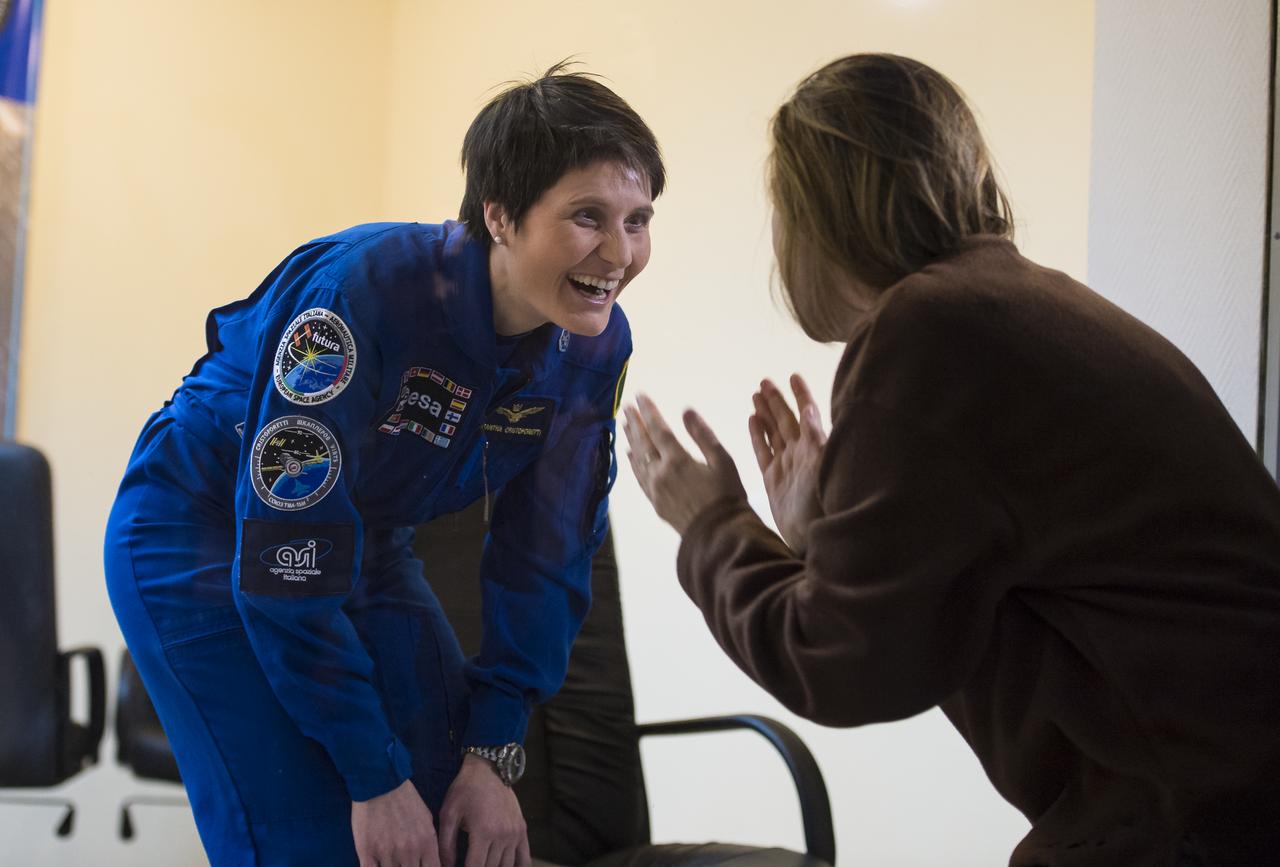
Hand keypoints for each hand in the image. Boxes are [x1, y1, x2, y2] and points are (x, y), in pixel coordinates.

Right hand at [351, 778, 440, 866]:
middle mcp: (409, 851)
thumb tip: (434, 862)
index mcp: (426, 842)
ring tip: (391, 859)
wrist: (381, 783)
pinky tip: (376, 865)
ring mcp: (387, 853)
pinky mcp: (367, 852)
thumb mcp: (426, 819)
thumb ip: (430, 843)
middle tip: (404, 863)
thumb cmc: (405, 799)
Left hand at [438, 754, 529, 866]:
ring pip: (506, 866)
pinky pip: (525, 858)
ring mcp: (514, 833)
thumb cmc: (465, 790)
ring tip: (483, 863)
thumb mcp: (449, 814)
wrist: (488, 769)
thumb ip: (446, 844)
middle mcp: (502, 835)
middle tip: (471, 863)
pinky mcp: (522, 830)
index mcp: (483, 832)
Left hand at [623, 393, 747, 534]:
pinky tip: (630, 455)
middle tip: (627, 407)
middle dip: (635, 423)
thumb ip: (702, 435)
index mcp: (677, 460)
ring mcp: (655, 489)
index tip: (640, 396)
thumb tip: (686, 411)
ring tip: (625, 425)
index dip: (648, 411)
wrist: (720, 534)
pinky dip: (633, 463)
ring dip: (631, 440)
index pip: (658, 429)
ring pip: (638, 460)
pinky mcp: (655, 503)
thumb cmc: (727, 495)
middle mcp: (660, 473)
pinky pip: (639, 478)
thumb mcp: (723, 461)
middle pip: (643, 443)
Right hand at [749, 374, 827, 555]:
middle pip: (786, 420)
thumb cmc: (825, 507)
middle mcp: (800, 454)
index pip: (807, 414)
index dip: (801, 395)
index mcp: (814, 448)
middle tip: (764, 382)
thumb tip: (809, 409)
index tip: (793, 376)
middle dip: (777, 400)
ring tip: (756, 394)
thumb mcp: (822, 469)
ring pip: (773, 433)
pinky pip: (763, 452)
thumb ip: (816, 439)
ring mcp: (786, 466)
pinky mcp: (773, 480)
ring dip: (765, 414)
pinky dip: (757, 435)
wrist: (813, 539)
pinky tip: (752, 420)